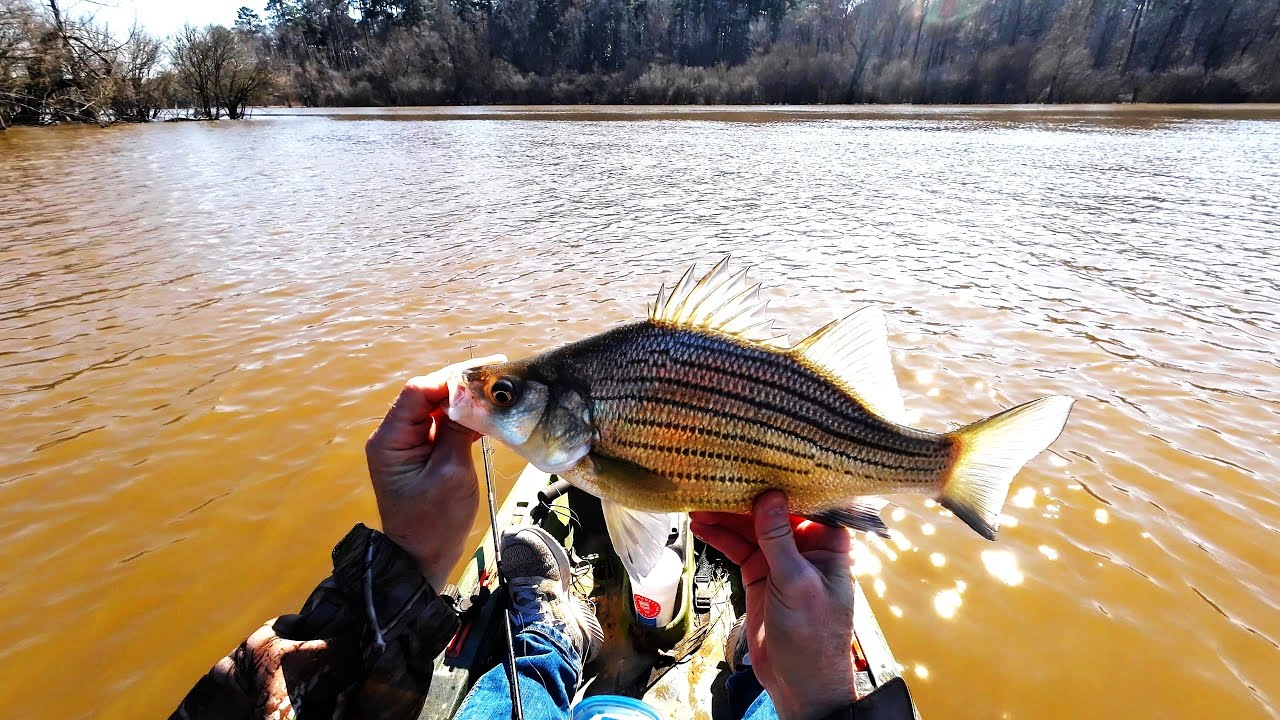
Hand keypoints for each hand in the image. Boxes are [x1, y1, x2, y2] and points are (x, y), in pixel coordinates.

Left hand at [366, 356, 504, 588]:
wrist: (421, 558)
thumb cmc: (435, 522)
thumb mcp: (451, 473)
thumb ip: (457, 430)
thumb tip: (469, 396)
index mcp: (390, 440)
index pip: (417, 392)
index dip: (449, 380)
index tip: (483, 376)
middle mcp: (393, 437)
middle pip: (426, 396)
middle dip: (460, 388)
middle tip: (495, 380)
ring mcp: (406, 445)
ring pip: (435, 409)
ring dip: (464, 403)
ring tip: (496, 395)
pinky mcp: (420, 454)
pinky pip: (440, 426)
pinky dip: (462, 421)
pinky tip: (486, 418)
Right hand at [691, 492, 858, 719]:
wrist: (800, 682)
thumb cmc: (813, 633)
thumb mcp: (797, 583)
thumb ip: (779, 539)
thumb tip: (769, 495)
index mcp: (828, 542)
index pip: (805, 501)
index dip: (781, 480)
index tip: (755, 458)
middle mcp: (805, 545)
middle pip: (771, 511)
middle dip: (744, 497)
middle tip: (715, 480)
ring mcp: (779, 559)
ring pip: (750, 528)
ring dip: (726, 516)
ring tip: (698, 501)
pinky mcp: (759, 574)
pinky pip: (738, 547)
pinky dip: (720, 537)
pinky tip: (701, 525)